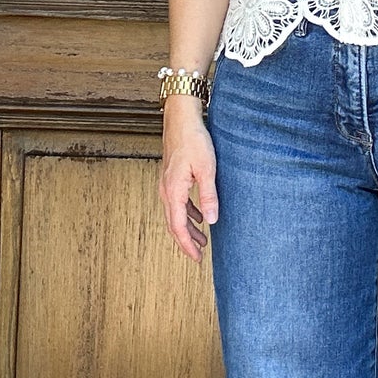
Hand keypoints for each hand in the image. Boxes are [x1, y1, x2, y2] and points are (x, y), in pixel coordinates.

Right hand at [160, 98, 217, 260]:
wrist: (180, 119)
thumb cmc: (193, 140)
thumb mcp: (206, 169)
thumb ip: (208, 196)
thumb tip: (211, 221)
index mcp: (173, 191)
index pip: (178, 227)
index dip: (187, 245)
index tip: (196, 258)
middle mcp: (166, 190)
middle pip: (174, 224)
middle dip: (186, 242)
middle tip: (198, 256)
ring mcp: (167, 184)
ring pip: (175, 214)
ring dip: (188, 229)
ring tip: (202, 241)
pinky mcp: (171, 178)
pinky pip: (178, 203)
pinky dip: (187, 214)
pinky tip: (199, 217)